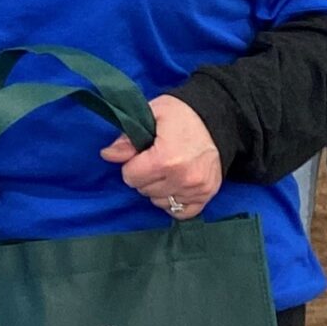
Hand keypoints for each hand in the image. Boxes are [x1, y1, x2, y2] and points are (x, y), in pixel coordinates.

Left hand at [102, 93, 223, 218]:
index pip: (131, 176)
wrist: (219, 118)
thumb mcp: (153, 113)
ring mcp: (197, 189)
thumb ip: (128, 137)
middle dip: (144, 176)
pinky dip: (174, 201)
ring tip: (167, 170)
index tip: (141, 154)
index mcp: (166, 158)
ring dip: (158, 189)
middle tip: (154, 159)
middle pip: (144, 190)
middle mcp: (182, 178)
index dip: (132, 163)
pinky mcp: (207, 195)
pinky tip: (175, 186)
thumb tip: (107, 155)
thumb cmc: (183, 114)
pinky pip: (181, 212)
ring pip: (160, 202)